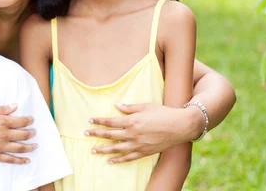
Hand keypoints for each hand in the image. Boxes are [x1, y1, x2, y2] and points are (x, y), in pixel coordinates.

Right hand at [0, 104, 36, 163]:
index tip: (32, 120)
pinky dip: (20, 161)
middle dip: (31, 133)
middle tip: (34, 132)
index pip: (21, 121)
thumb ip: (1, 109)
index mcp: (1, 121)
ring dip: (29, 147)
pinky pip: (10, 159)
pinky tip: (27, 160)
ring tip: (35, 146)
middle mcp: (3, 135)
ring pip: (19, 148)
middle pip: (22, 135)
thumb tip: (15, 106)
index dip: (28, 121)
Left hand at [85, 103, 202, 162]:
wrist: (180, 126)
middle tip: (85, 134)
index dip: (99, 121)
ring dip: (103, 149)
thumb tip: (116, 105)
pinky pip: (128, 157)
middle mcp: (133, 134)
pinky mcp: (144, 152)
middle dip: (96, 134)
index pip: (110, 121)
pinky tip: (110, 160)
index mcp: (132, 121)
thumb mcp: (145, 106)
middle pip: (110, 135)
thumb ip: (129, 108)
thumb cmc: (163, 113)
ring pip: (116, 148)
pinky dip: (118, 160)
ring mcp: (138, 144)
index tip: (90, 121)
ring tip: (93, 150)